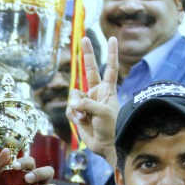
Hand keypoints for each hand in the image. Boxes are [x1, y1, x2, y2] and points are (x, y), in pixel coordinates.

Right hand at [67, 36, 118, 160]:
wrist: (108, 145)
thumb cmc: (112, 127)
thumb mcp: (103, 112)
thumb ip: (87, 103)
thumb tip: (73, 103)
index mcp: (107, 90)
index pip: (110, 68)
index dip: (111, 53)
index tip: (113, 38)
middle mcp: (96, 93)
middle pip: (90, 70)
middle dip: (87, 54)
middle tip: (84, 38)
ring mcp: (86, 103)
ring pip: (74, 95)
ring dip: (76, 104)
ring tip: (83, 116)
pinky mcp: (78, 114)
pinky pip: (70, 108)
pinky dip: (73, 114)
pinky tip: (79, 120)